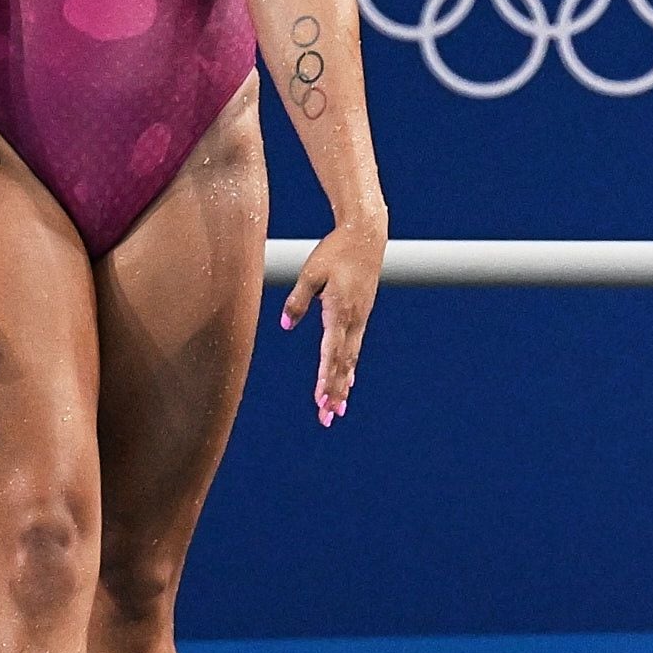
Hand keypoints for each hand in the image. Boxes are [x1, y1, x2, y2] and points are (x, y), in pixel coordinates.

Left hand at [281, 219, 384, 422]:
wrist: (367, 234)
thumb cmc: (335, 250)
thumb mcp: (311, 272)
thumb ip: (298, 300)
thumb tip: (286, 325)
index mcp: (339, 310)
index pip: (331, 352)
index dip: (326, 378)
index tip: (321, 401)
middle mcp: (353, 319)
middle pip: (343, 363)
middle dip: (335, 392)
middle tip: (328, 418)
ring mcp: (359, 318)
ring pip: (350, 358)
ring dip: (343, 385)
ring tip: (337, 411)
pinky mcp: (361, 314)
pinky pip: (355, 347)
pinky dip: (350, 367)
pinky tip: (347, 382)